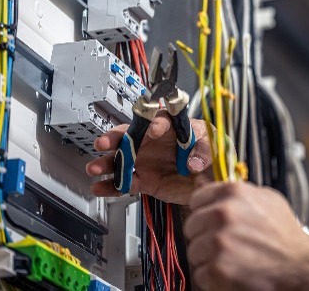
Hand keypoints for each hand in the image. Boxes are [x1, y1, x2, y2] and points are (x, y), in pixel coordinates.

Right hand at [85, 113, 213, 204]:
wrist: (210, 180)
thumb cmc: (211, 154)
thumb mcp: (214, 147)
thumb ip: (204, 151)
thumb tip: (194, 161)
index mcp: (172, 127)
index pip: (160, 121)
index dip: (154, 124)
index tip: (153, 130)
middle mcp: (154, 142)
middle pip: (130, 136)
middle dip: (115, 138)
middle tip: (104, 142)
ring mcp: (147, 161)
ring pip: (122, 160)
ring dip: (107, 163)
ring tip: (94, 167)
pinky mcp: (145, 180)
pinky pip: (126, 182)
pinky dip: (112, 186)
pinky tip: (100, 187)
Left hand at [184, 182, 308, 289]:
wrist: (300, 264)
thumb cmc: (284, 234)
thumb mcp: (266, 199)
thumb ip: (237, 191)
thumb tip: (206, 182)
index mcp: (233, 193)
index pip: (196, 199)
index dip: (204, 212)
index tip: (212, 221)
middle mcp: (223, 214)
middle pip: (191, 226)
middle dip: (204, 235)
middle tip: (225, 243)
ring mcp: (219, 242)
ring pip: (193, 251)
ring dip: (208, 258)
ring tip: (232, 258)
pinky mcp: (217, 268)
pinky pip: (200, 273)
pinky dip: (213, 277)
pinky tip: (233, 271)